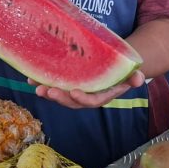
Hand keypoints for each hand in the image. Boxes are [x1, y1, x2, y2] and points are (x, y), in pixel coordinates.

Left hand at [28, 70, 146, 108]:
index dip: (82, 99)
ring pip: (59, 95)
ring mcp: (73, 91)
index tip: (74, 93)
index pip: (91, 101)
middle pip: (71, 101)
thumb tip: (139, 79)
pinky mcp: (64, 83)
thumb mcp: (129, 73)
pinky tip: (30, 77)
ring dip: (47, 92)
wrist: (111, 65)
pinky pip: (52, 84)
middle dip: (59, 97)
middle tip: (48, 91)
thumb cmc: (120, 70)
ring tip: (36, 86)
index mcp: (100, 96)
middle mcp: (85, 96)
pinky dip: (41, 81)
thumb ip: (133, 77)